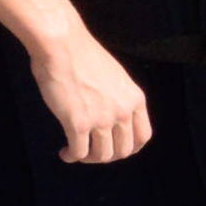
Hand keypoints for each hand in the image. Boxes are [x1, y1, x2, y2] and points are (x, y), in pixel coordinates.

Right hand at [29, 32, 150, 166]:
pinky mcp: (78, 123)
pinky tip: (65, 153)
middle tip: (91, 152)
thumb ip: (118, 98)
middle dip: (106, 156)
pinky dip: (72, 156)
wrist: (63, 46)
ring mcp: (102, 119)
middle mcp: (123, 111)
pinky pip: (79, 152)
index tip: (113, 148)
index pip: (143, 136)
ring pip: (102, 156)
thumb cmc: (83, 57)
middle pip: (123, 150)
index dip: (129, 148)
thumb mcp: (115, 77)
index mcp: (135, 99)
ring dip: (88, 158)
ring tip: (76, 152)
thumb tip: (113, 119)